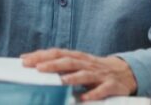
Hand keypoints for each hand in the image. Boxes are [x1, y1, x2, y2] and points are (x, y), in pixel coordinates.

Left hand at [21, 48, 136, 100]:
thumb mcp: (78, 64)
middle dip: (52, 64)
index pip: (57, 53)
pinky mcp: (111, 85)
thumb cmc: (95, 69)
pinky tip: (84, 98)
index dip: (41, 55)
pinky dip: (93, 93)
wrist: (125, 72)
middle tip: (37, 68)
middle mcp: (87, 63)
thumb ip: (60, 65)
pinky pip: (102, 89)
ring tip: (60, 81)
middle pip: (68, 61)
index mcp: (77, 57)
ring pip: (84, 73)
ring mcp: (99, 74)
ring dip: (72, 77)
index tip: (25, 59)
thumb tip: (36, 66)